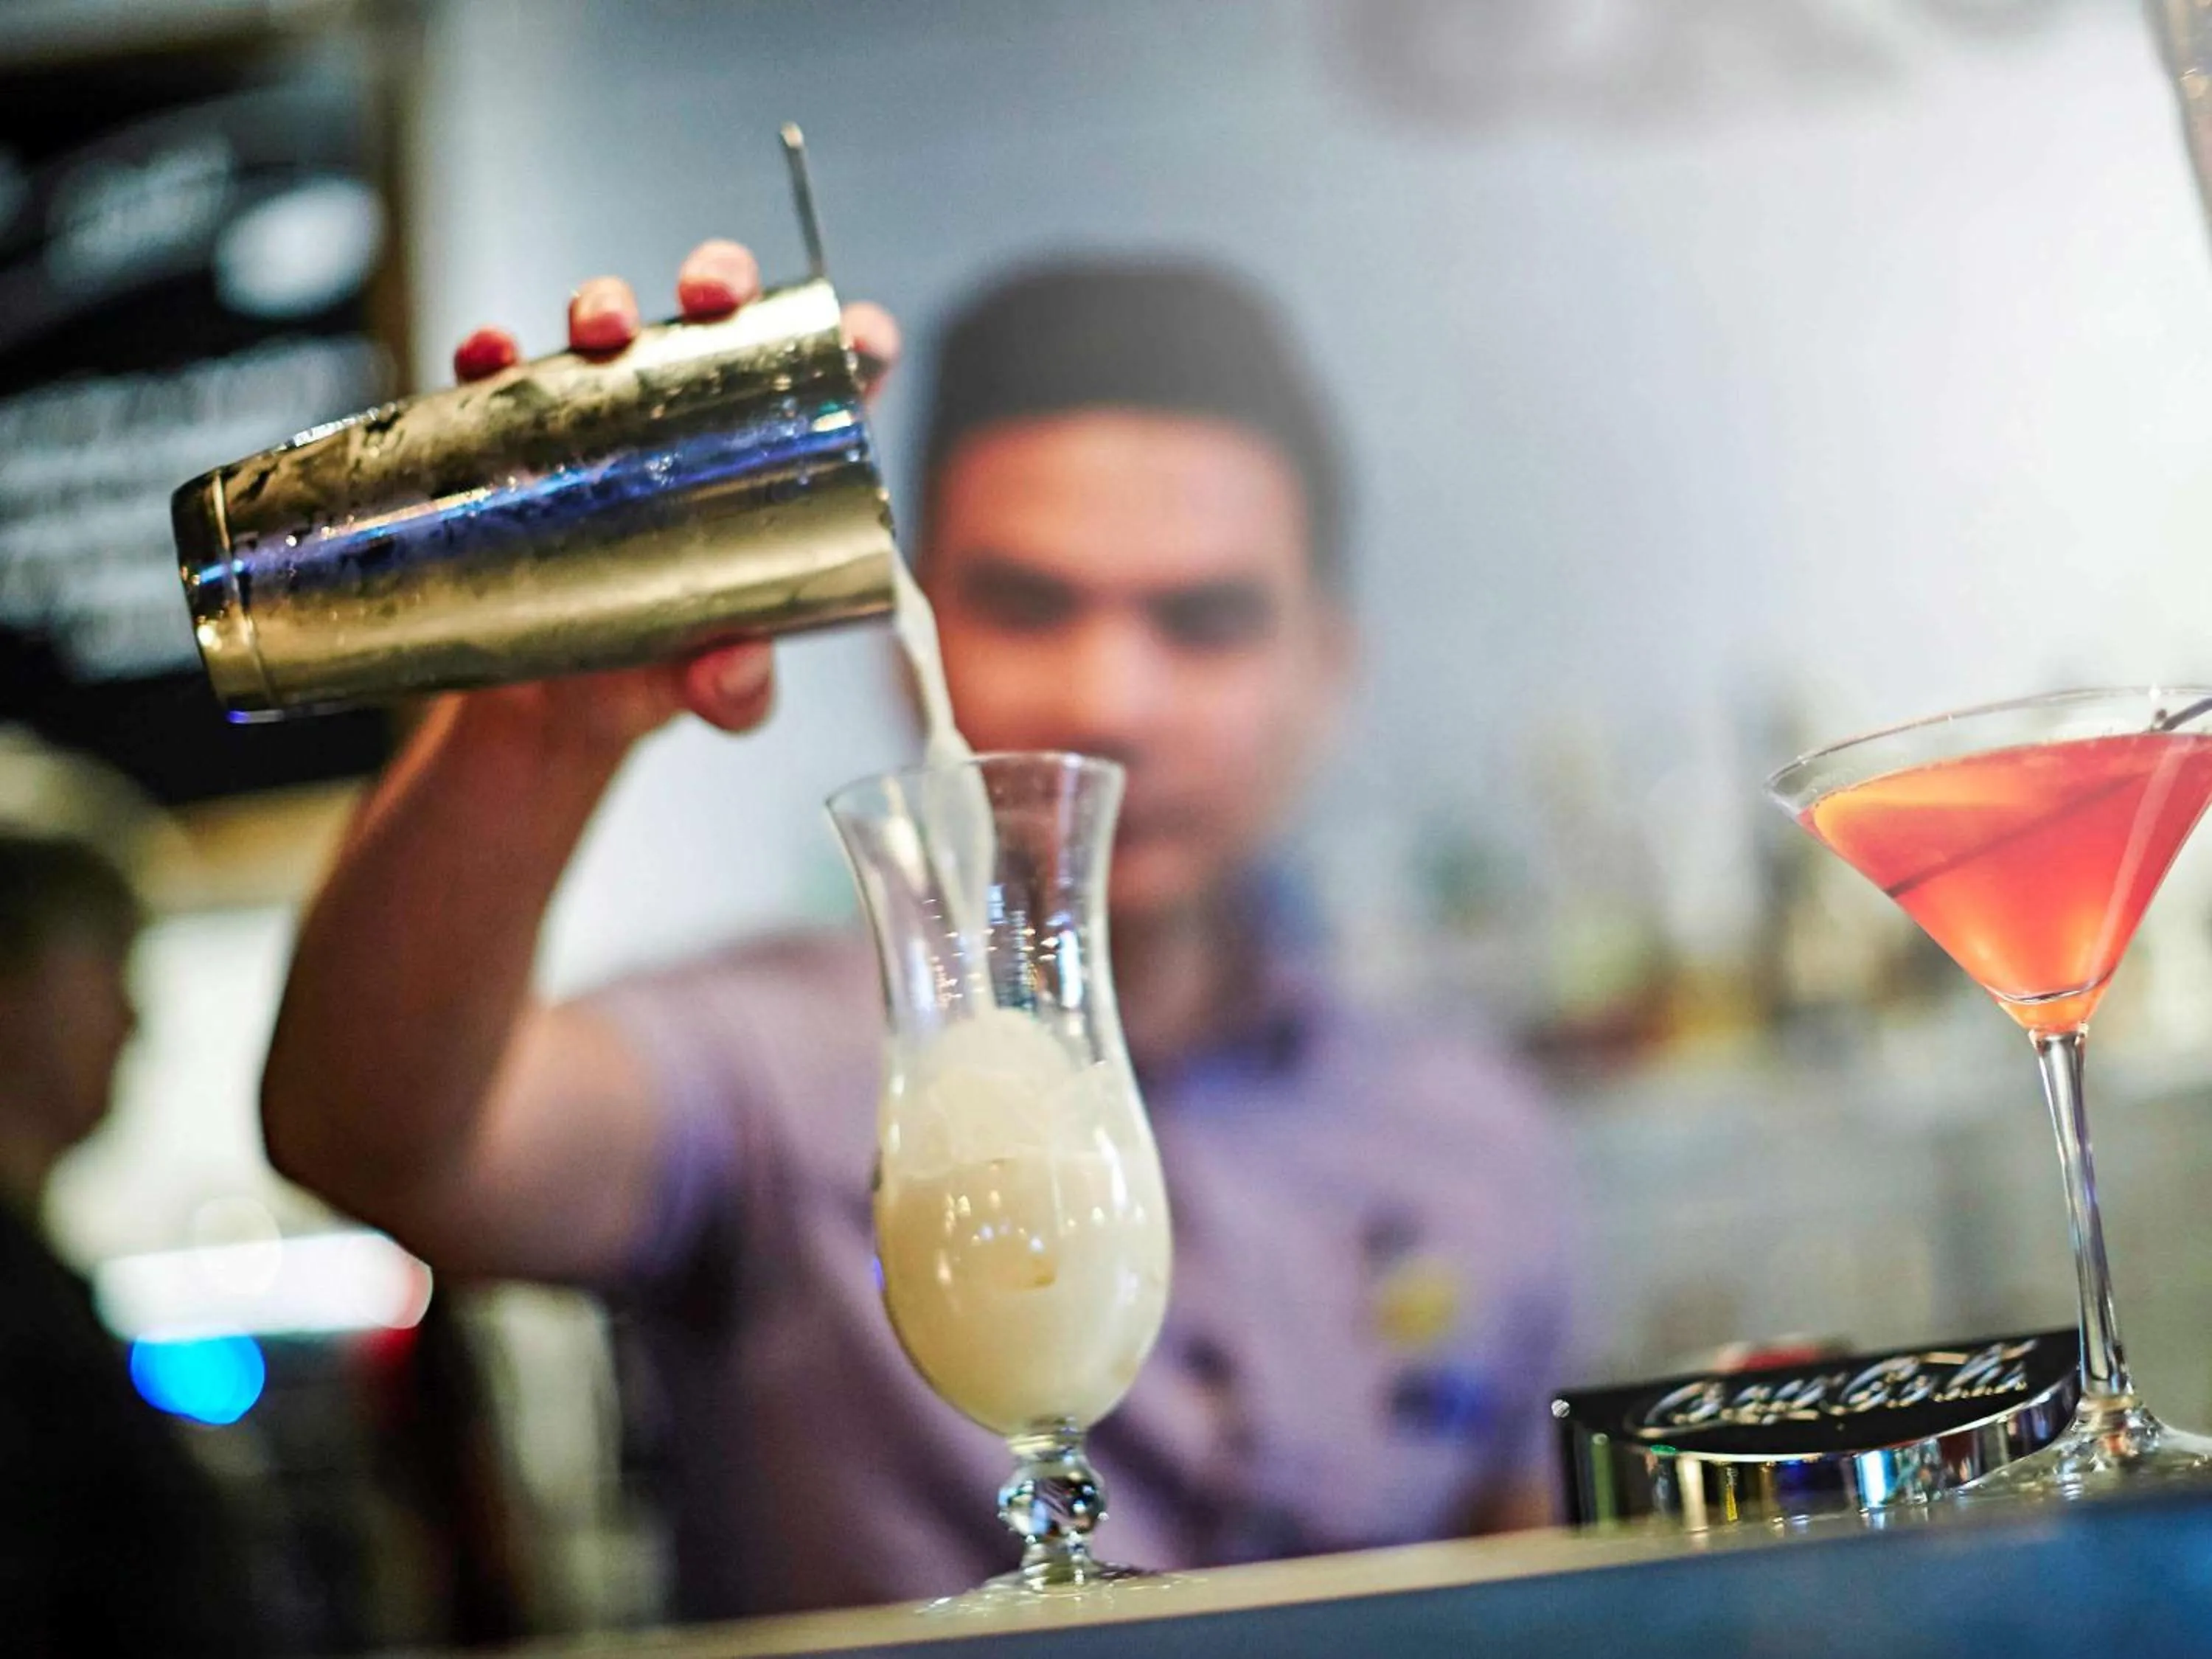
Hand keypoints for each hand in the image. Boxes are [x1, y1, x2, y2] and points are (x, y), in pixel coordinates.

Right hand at [446, 238, 902, 754]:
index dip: (856, 344)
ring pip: (611, 327)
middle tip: (707, 297)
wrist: (552, 715)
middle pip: (720, 320)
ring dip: (605, 305)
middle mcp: (690, 425)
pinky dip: (494, 358)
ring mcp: (603, 422)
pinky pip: (502, 380)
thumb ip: (736, 693)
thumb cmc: (660, 681)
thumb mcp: (713, 695)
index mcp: (770, 470)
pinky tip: (489, 359)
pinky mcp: (521, 438)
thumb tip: (734, 668)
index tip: (857, 338)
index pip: (832, 383)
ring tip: (600, 330)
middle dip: (718, 281)